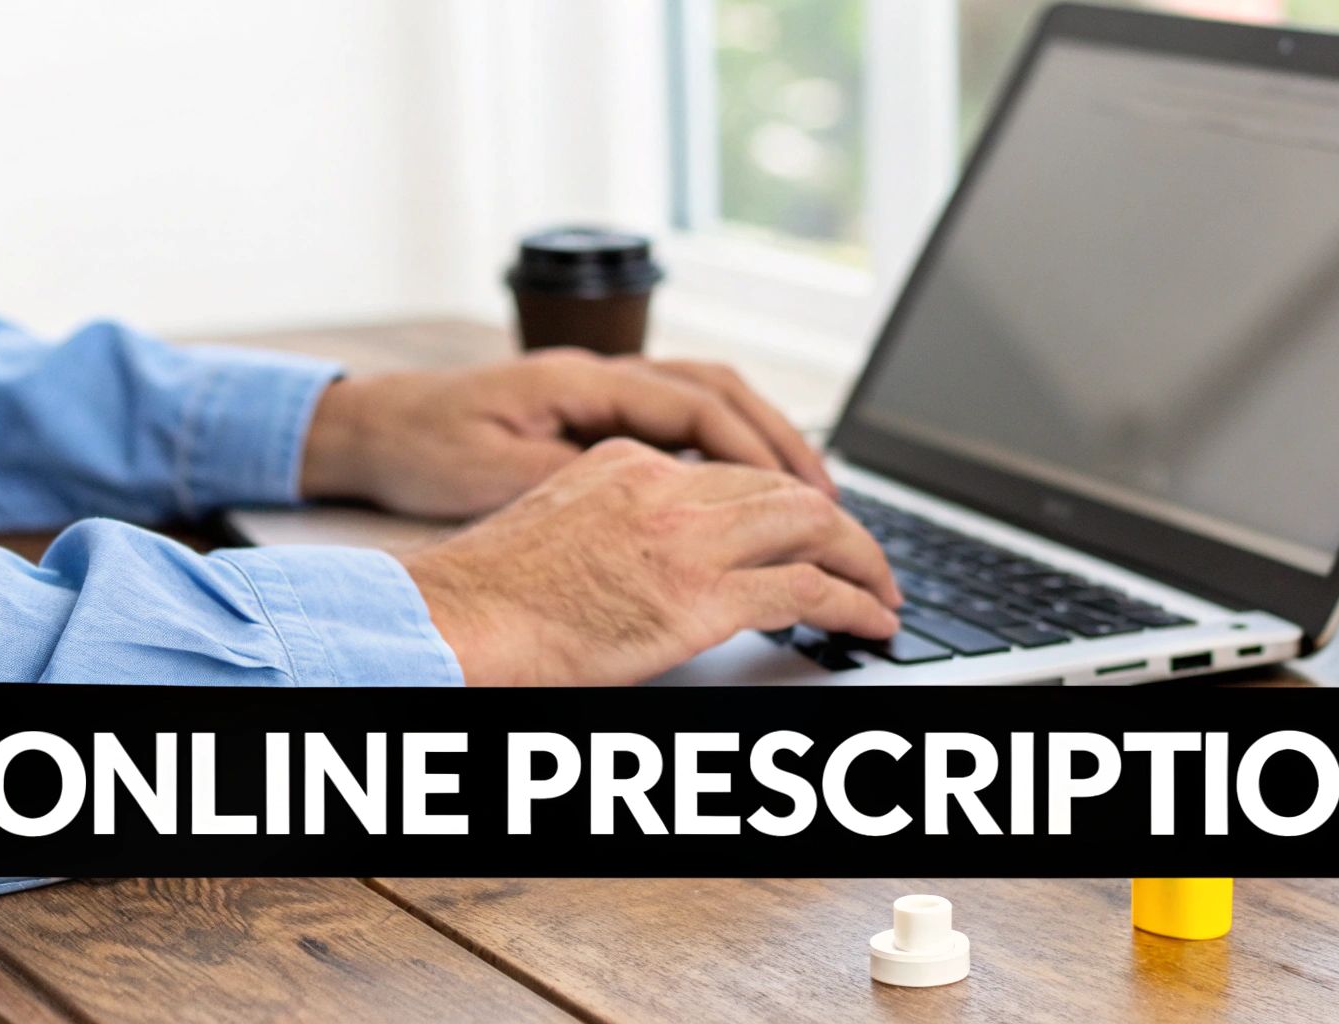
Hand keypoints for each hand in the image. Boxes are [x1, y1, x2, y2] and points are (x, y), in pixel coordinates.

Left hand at [299, 347, 833, 517]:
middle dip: (784, 444)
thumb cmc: (424, 445)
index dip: (763, 454)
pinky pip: (681, 421)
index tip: (807, 501)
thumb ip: (581, 479)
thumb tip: (664, 496)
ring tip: (806, 497)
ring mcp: (601, 388)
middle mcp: (603, 371)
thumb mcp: (497, 472)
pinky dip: (725, 450)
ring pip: (708, 401)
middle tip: (831, 501)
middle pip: (722, 391)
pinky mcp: (593, 413)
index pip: (702, 406)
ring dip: (762, 444)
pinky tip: (744, 493)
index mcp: (585, 378)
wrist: (374, 427)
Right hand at [398, 438, 900, 684]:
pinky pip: (808, 591)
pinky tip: (872, 622)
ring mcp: (687, 540)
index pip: (733, 472)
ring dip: (864, 561)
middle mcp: (666, 487)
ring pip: (814, 528)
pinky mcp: (700, 598)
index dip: (786, 502)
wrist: (452, 623)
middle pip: (785, 489)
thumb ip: (615, 523)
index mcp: (628, 463)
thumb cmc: (484, 596)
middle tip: (867, 562)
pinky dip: (854, 604)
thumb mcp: (556, 525)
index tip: (810, 530)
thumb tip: (648, 559)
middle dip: (839, 525)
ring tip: (885, 594)